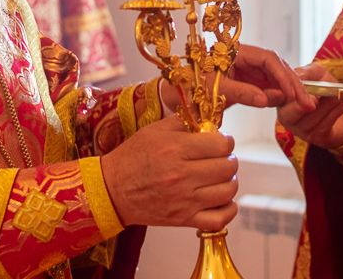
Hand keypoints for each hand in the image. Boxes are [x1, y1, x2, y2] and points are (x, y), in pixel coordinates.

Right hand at [101, 116, 239, 230]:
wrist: (112, 190)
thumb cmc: (132, 157)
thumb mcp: (153, 131)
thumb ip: (182, 122)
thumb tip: (209, 122)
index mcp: (175, 149)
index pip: (220, 144)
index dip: (225, 140)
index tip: (220, 141)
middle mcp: (182, 175)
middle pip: (227, 167)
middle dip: (228, 158)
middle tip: (220, 157)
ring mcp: (185, 200)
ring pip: (227, 191)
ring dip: (229, 181)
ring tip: (220, 176)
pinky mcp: (184, 219)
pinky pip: (219, 219)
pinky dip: (228, 209)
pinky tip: (222, 199)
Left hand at [159, 44, 314, 111]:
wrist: (171, 95)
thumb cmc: (187, 86)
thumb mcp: (211, 89)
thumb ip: (239, 93)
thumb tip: (266, 100)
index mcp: (235, 51)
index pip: (268, 59)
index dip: (283, 75)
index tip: (294, 93)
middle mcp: (244, 58)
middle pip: (276, 66)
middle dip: (293, 84)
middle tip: (307, 103)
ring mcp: (246, 70)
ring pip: (275, 77)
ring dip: (289, 91)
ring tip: (303, 106)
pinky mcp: (246, 82)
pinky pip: (267, 87)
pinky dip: (279, 96)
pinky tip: (288, 106)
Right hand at [276, 64, 342, 149]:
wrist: (337, 101)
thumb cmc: (321, 85)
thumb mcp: (315, 73)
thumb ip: (307, 73)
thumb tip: (300, 77)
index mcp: (281, 99)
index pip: (277, 98)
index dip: (287, 94)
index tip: (299, 88)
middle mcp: (286, 116)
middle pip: (289, 115)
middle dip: (302, 105)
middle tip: (315, 98)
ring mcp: (300, 130)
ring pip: (311, 119)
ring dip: (327, 105)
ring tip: (339, 94)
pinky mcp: (316, 137)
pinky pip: (325, 124)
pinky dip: (337, 111)